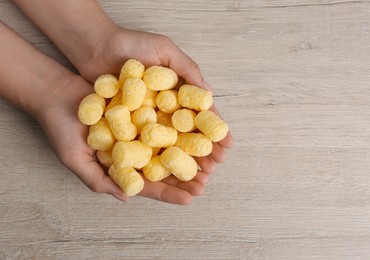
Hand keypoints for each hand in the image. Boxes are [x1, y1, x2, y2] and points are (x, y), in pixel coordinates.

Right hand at [36, 75, 206, 203]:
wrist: (57, 92)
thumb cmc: (61, 129)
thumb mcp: (75, 159)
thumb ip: (99, 181)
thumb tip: (128, 198)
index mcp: (121, 168)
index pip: (149, 184)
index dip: (170, 193)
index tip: (191, 198)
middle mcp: (134, 151)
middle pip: (164, 167)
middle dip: (186, 176)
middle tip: (207, 180)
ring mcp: (139, 131)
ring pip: (169, 145)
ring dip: (189, 152)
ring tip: (210, 159)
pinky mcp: (141, 110)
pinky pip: (164, 119)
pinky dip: (180, 125)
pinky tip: (196, 129)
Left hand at [78, 27, 233, 173]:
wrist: (94, 47)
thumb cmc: (132, 44)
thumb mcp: (165, 50)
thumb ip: (187, 68)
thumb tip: (210, 95)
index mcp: (178, 93)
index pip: (201, 116)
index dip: (215, 131)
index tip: (228, 145)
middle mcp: (164, 109)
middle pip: (187, 135)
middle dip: (203, 152)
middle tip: (215, 168)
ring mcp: (146, 119)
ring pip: (168, 145)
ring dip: (183, 161)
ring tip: (197, 177)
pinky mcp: (126, 126)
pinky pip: (142, 144)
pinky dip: (154, 159)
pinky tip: (165, 174)